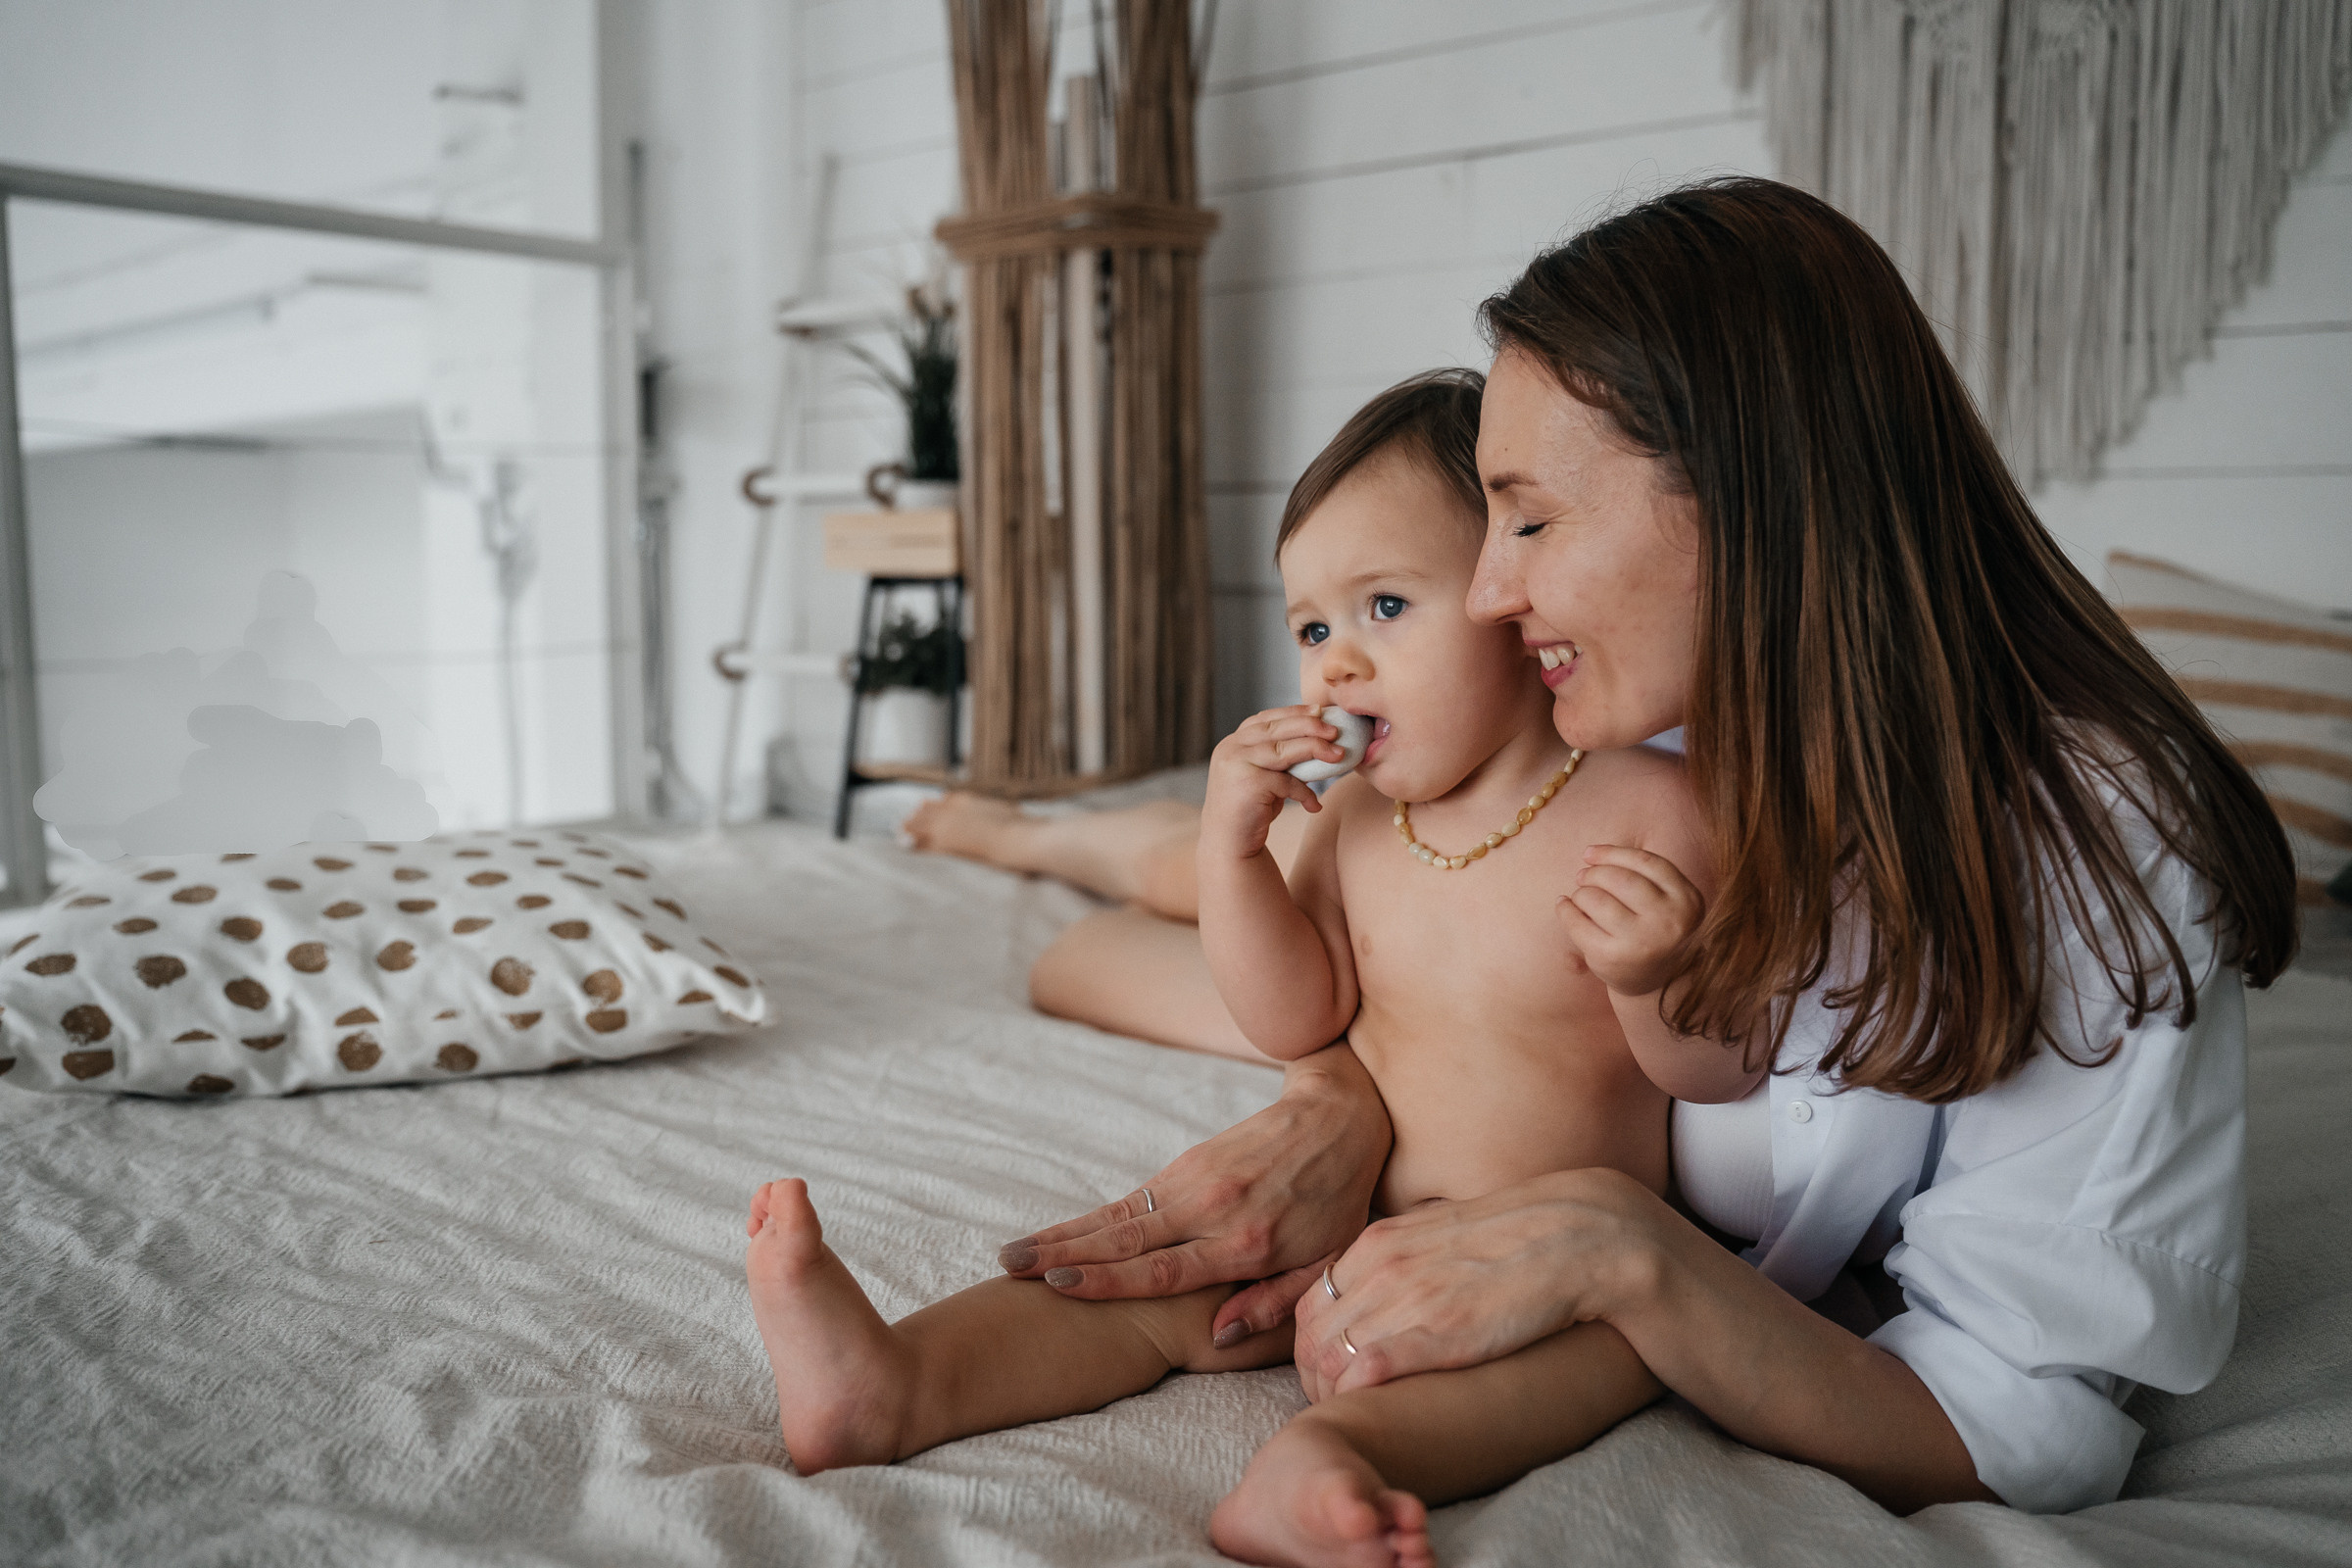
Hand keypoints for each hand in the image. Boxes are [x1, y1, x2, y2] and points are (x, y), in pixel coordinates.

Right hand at [997, 1044, 1391, 1345]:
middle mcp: (1212, 1209)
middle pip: (1123, 1238)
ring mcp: (1195, 1180)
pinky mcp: (1188, 1161)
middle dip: (1061, 1254)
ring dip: (1063, 1234)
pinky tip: (1061, 1235)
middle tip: (1009, 1268)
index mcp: (1245, 1243)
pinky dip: (1091, 1218)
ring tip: (1015, 1252)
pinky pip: (1132, 1198)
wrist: (1339, 1117)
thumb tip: (1218, 1335)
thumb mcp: (1324, 1262)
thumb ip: (1272, 1303)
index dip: (1107, 1280)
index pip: (1162, 1268)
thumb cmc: (1338, 1202)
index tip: (1058, 1286)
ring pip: (1117, 1215)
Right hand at [1201, 705, 1344, 860]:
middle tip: (1335, 730)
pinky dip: (1304, 792)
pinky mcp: (1249, 784)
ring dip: (1315, 749)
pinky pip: (1287, 782)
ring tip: (1338, 755)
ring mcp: (1237, 764)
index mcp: (1234, 742)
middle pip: (1276, 729)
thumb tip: (1318, 738)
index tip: (1319, 710)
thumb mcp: (1263, 775)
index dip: (1293, 712)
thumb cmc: (1251, 809)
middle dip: (1309, 726)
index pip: (1266, 718)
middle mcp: (1231, 748)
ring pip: (1283, 750)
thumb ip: (1278, 756)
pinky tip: (1314, 805)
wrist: (1228, 844)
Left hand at [1292, 1167, 1668, 1400]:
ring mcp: (1405, 1296)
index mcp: (1380, 1241)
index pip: (1311, 1302)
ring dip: (1332, 1397)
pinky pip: (1365, 1373)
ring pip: (1327, 1358)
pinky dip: (1357, 1398)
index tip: (1334, 1374)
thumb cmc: (1520, 1241)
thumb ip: (1408, 1257)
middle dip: (1313, 1379)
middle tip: (1338, 1406)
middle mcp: (1381, 1265)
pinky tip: (1377, 1411)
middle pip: (1310, 1335)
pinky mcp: (1436, 1330)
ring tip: (1357, 1416)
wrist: (1579, 1238)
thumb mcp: (1445, 1234)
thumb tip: (1387, 1287)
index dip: (1313, 1346)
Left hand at [1560, 844, 1705, 996]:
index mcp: (1686, 899)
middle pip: (1620, 879)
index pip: (1646, 862)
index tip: (1590, 853)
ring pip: (1597, 899)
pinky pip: (1579, 925)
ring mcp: (1641, 942)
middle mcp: (1668, 920)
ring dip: (1581, 892)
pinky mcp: (1613, 958)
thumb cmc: (1657, 928)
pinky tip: (1565, 905)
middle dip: (1595, 873)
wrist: (1661, 982)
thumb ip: (1642, 874)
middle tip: (1582, 876)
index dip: (1612, 853)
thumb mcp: (1667, 899)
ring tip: (1581, 896)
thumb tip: (1591, 854)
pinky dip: (1566, 910)